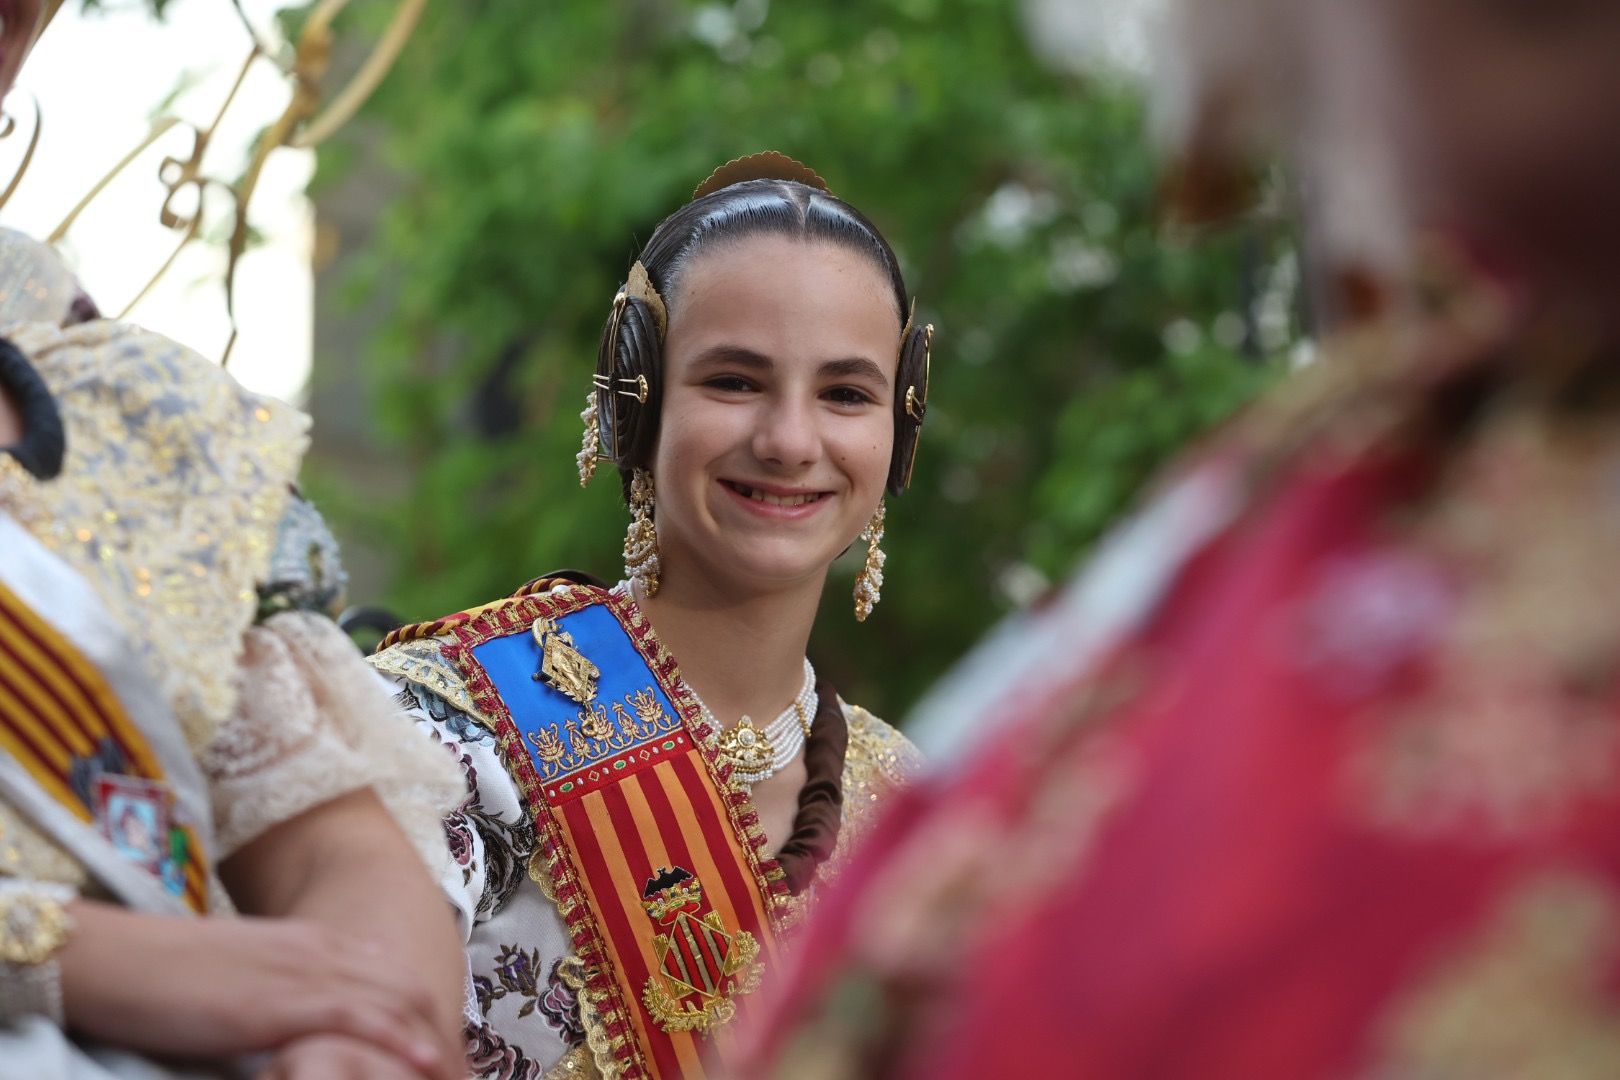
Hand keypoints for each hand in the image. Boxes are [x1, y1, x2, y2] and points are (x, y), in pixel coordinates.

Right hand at [58, 902, 457, 1079]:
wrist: (120, 960)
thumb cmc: (174, 978)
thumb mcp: (248, 982)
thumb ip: (287, 999)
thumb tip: (313, 1031)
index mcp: (315, 944)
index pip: (391, 977)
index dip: (425, 1015)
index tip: (447, 1054)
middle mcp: (322, 952)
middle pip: (406, 990)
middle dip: (440, 1034)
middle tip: (463, 1074)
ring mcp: (306, 973)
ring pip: (394, 1003)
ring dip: (430, 1042)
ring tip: (454, 1078)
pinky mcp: (282, 1002)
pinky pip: (356, 1021)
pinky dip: (392, 1044)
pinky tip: (419, 1066)